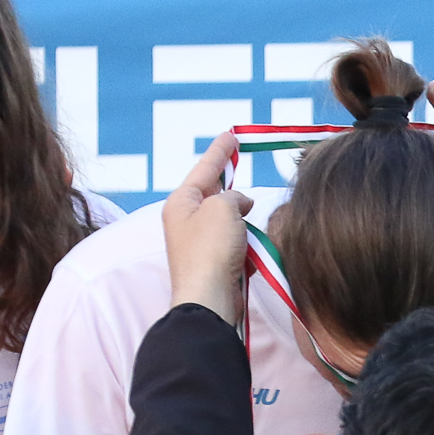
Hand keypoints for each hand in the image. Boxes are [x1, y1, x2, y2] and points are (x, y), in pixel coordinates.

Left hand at [161, 131, 253, 320]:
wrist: (209, 298)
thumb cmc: (210, 251)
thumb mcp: (223, 209)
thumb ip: (232, 196)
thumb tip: (239, 204)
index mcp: (181, 202)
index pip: (205, 169)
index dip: (220, 151)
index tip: (231, 135)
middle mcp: (185, 220)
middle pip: (213, 194)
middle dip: (231, 187)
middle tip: (242, 166)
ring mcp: (197, 242)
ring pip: (227, 219)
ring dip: (242, 220)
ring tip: (251, 222)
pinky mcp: (212, 262)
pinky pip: (233, 242)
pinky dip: (245, 242)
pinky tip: (252, 249)